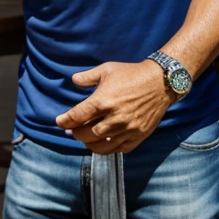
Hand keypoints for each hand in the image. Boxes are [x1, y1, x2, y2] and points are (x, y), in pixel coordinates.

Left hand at [55, 60, 175, 153]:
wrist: (160, 82)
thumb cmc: (131, 74)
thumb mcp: (106, 69)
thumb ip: (88, 77)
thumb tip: (73, 80)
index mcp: (103, 101)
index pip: (78, 116)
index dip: (65, 121)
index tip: (59, 122)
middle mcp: (114, 118)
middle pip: (87, 134)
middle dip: (75, 133)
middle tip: (71, 131)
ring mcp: (127, 129)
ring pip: (101, 145)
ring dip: (89, 143)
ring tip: (84, 138)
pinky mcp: (138, 136)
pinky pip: (119, 149)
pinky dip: (108, 148)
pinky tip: (102, 143)